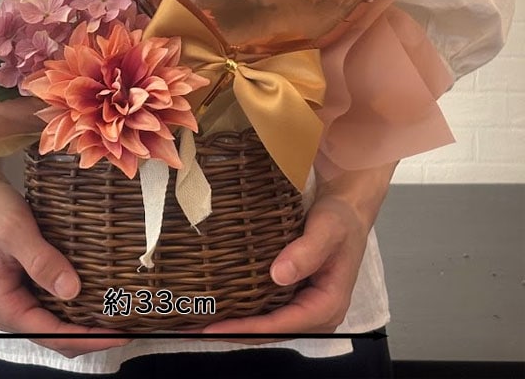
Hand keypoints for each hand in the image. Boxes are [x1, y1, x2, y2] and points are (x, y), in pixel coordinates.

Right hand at [0, 163, 130, 357]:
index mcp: (3, 305)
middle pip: (57, 336)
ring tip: (120, 314)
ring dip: (87, 323)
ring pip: (58, 322)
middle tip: (129, 328)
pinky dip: (78, 305)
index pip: (52, 334)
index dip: (88, 338)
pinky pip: (56, 304)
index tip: (119, 335)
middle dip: (92, 336)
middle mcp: (10, 309)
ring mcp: (19, 297)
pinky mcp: (27, 284)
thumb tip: (72, 291)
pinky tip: (100, 294)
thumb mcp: (17, 232)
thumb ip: (42, 262)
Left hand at [185, 170, 389, 342]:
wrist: (346, 208)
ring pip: (265, 323)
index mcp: (328, 304)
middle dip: (234, 332)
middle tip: (195, 329)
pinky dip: (242, 309)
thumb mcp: (328, 230)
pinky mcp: (292, 293)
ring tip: (198, 322)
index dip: (248, 328)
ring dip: (234, 323)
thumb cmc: (340, 219)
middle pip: (270, 331)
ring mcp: (303, 304)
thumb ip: (307, 252)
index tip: (216, 328)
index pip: (282, 325)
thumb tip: (278, 275)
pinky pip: (266, 308)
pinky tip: (218, 303)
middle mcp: (315, 313)